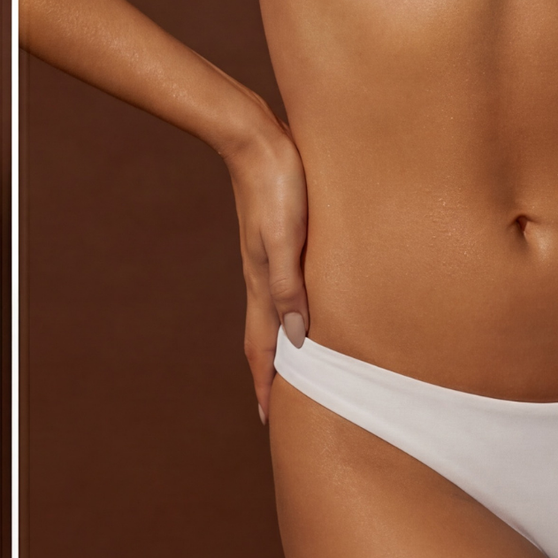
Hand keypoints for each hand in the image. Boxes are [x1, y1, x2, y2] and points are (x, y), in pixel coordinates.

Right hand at [226, 116, 309, 423]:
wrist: (254, 137)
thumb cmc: (276, 184)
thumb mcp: (286, 238)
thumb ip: (290, 286)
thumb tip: (296, 340)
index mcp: (262, 281)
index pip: (263, 345)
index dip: (266, 383)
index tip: (269, 419)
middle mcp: (263, 275)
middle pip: (264, 335)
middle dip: (272, 373)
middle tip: (281, 406)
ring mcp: (268, 257)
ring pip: (274, 312)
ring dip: (281, 344)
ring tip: (295, 367)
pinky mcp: (279, 238)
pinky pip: (284, 288)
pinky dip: (290, 311)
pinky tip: (304, 305)